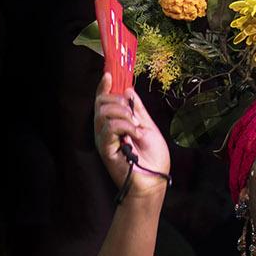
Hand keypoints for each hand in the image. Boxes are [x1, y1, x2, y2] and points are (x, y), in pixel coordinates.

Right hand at [93, 76, 169, 196]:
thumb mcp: (148, 126)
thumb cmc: (153, 158)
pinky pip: (109, 126)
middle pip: (101, 102)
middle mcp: (106, 130)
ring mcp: (104, 139)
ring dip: (124, 115)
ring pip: (104, 111)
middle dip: (119, 102)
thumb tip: (128, 90)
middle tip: (133, 116)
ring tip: (136, 129)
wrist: (154, 180)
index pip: (103, 100)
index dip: (104, 86)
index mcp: (115, 124)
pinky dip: (125, 126)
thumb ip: (137, 109)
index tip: (109, 75)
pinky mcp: (106, 148)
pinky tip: (135, 136)